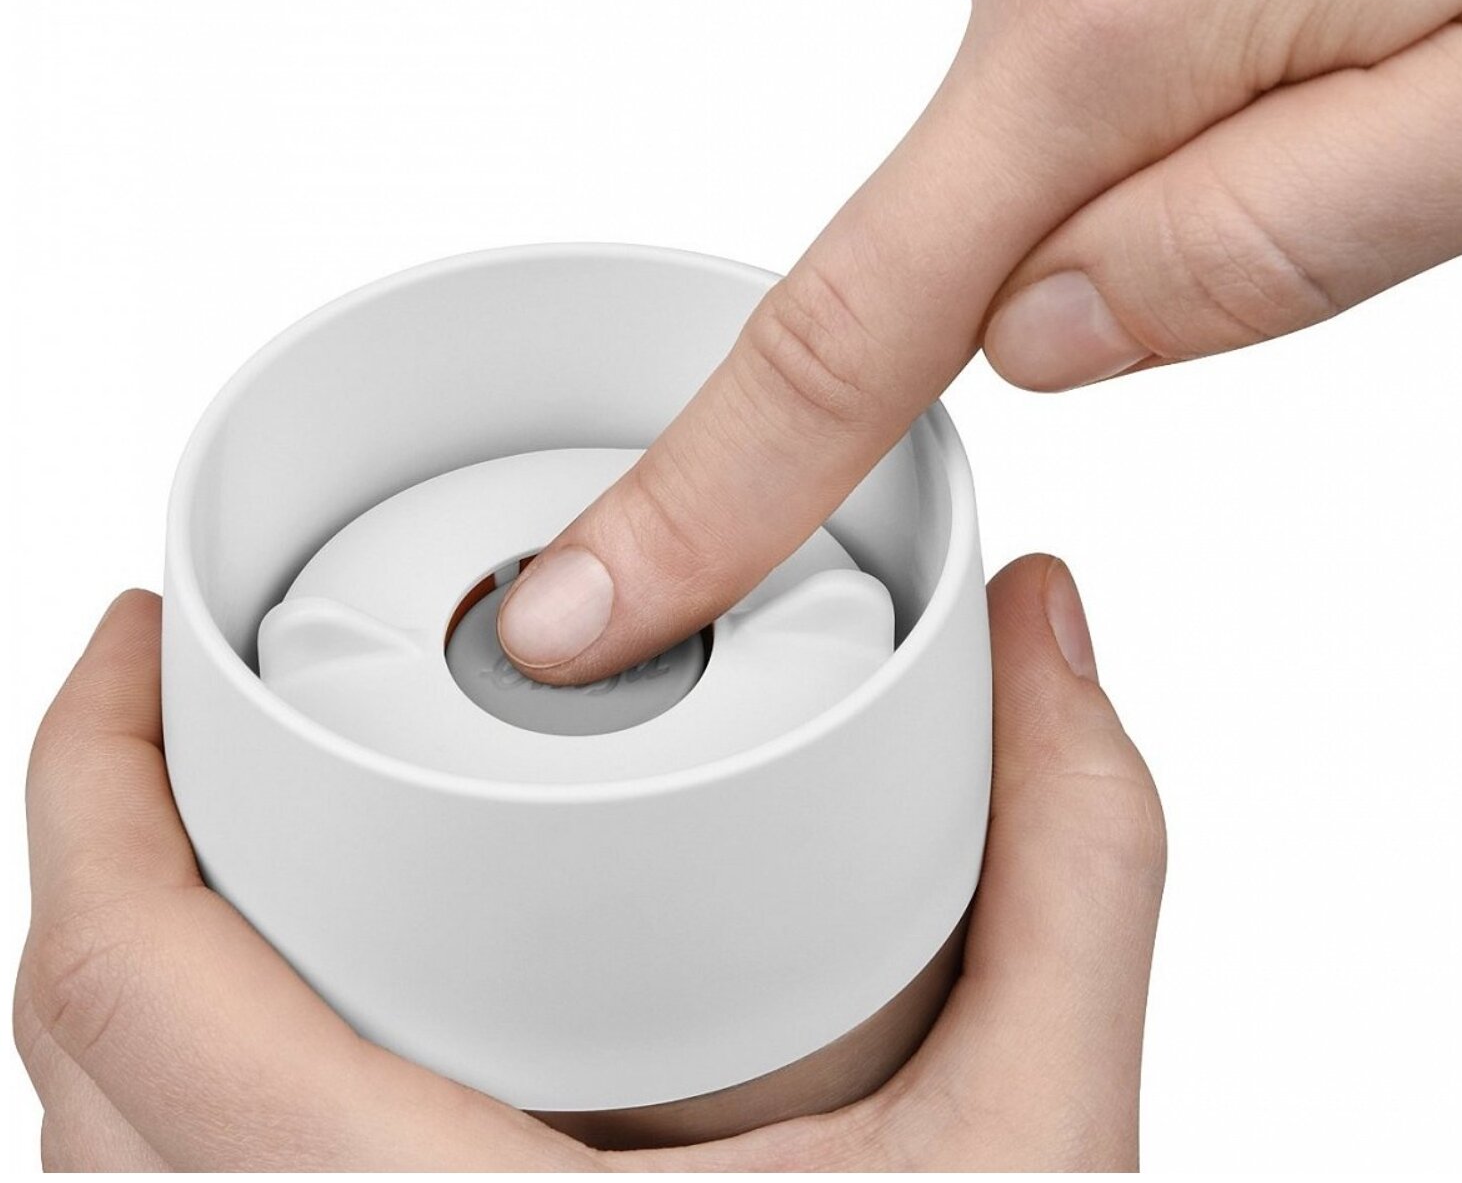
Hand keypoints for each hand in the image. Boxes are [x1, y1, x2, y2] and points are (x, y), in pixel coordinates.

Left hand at [14, 558, 1164, 1169]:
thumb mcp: (1033, 1152)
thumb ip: (1065, 869)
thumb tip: (1041, 627)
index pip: (123, 980)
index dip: (86, 774)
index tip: (144, 638)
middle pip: (75, 1046)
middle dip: (108, 840)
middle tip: (201, 703)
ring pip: (99, 1146)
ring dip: (134, 971)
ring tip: (242, 834)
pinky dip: (175, 1091)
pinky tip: (293, 1024)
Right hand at [495, 0, 1461, 683]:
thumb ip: (1270, 244)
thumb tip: (1045, 343)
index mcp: (1127, 23)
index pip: (851, 328)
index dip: (706, 492)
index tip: (590, 601)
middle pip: (961, 233)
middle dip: (1074, 278)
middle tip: (1319, 149)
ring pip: (1035, 150)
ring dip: (1145, 175)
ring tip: (1351, 51)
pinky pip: (1064, 69)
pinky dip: (1142, 109)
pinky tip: (1289, 14)